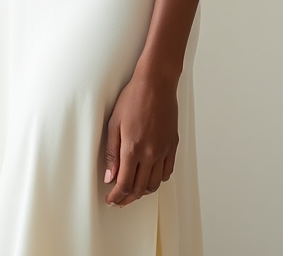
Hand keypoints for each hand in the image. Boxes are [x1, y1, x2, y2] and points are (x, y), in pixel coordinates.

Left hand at [103, 67, 178, 206]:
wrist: (156, 83)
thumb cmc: (133, 98)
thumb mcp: (114, 123)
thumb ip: (112, 153)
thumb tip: (109, 176)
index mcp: (132, 148)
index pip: (124, 184)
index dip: (116, 196)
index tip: (110, 199)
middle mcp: (150, 153)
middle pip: (139, 188)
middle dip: (127, 198)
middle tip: (119, 200)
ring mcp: (163, 150)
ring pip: (155, 184)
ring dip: (143, 192)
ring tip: (133, 191)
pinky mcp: (173, 145)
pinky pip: (168, 171)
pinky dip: (158, 180)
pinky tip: (150, 177)